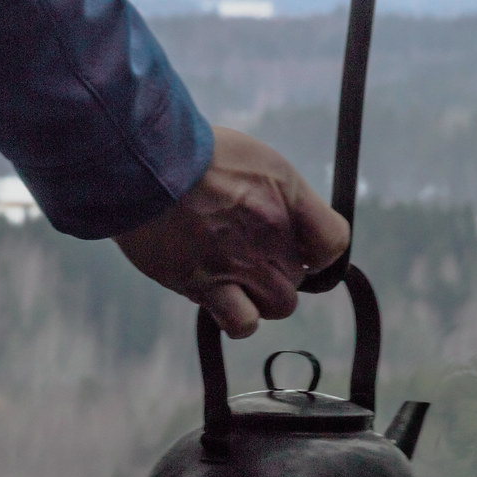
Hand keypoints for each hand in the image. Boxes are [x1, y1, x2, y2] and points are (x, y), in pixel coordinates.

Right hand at [112, 126, 348, 337]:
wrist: (143, 161)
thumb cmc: (192, 153)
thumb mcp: (252, 157)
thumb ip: (277, 192)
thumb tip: (288, 217)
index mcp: (287, 197)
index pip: (334, 241)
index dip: (318, 251)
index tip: (300, 249)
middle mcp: (273, 235)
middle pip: (298, 277)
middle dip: (278, 271)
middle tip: (245, 254)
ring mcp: (242, 264)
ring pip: (279, 305)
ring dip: (261, 297)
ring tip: (233, 278)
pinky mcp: (208, 285)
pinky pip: (242, 323)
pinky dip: (237, 318)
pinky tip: (220, 301)